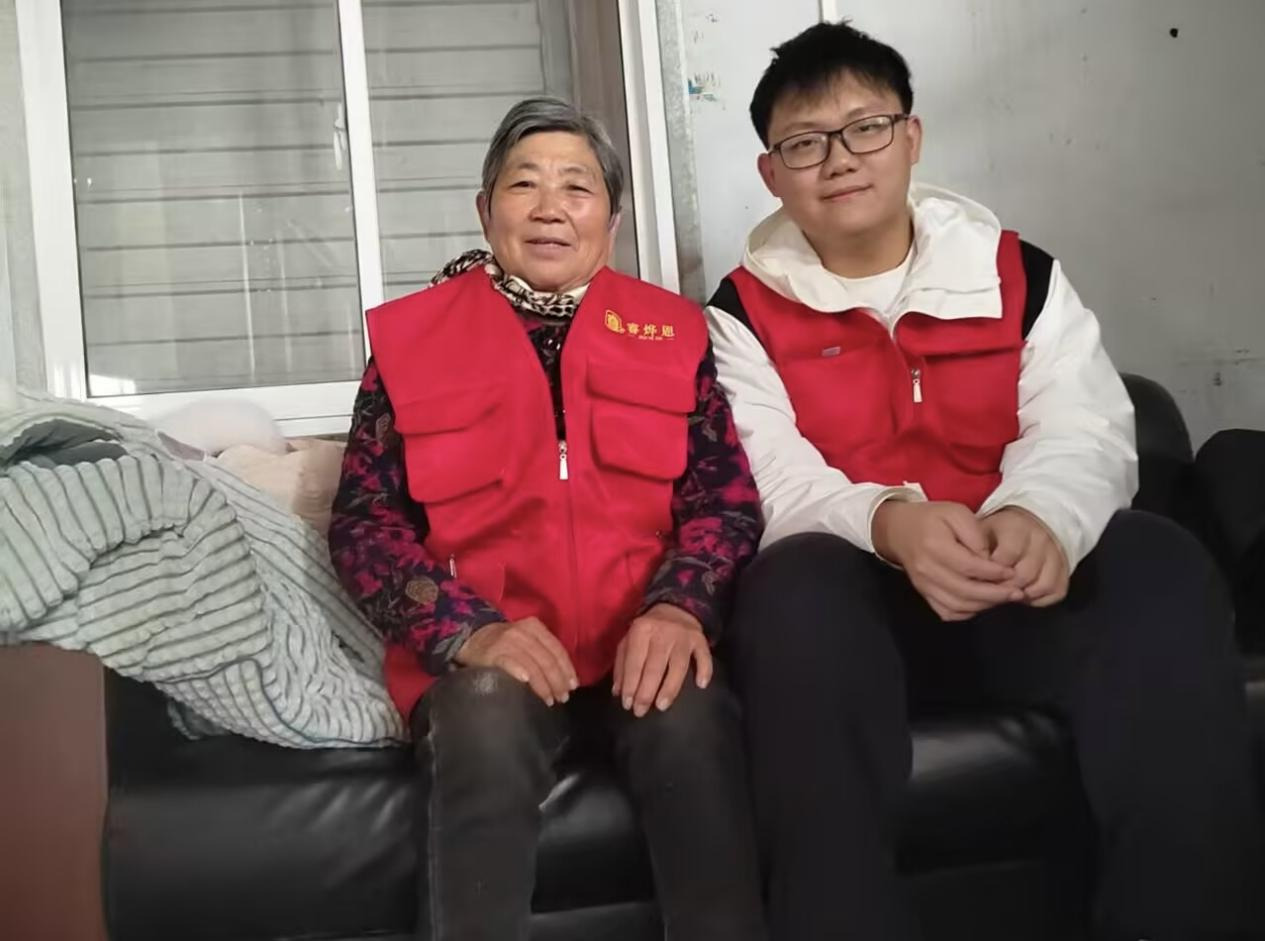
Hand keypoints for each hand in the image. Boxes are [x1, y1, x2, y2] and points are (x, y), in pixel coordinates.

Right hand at [454, 617, 577, 705]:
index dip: (567, 669)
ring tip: (549, 700)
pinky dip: (520, 672)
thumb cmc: (506, 644)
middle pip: (546, 659)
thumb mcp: (527, 640)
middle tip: (562, 698)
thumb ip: (543, 652)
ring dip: (543, 685)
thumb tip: (565, 679)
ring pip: (532, 665)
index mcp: (535, 627)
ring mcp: (507, 642)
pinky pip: (510, 663)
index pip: (557, 649)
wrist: (472, 637)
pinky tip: (526, 682)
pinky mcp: (493, 653)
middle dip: (557, 681)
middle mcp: (523, 632)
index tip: (572, 686)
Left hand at [612, 604, 711, 716]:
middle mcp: (663, 632)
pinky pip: (704, 656)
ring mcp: (683, 636)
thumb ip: (622, 664)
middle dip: (646, 692)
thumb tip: (618, 691)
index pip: (634, 662)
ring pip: (678, 665)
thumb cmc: (648, 630)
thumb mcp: (629, 640)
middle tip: (640, 711)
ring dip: (670, 687)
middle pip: (655, 666)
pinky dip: (704, 670)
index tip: (627, 704)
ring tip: (661, 706)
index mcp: (641, 630)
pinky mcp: (700, 639)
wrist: (675, 608)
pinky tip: (700, 685)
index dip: (630, 685)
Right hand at [872, 500, 1024, 620]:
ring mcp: (923, 585)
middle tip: (1016, 592)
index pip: (970, 567)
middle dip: (995, 595)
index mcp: (935, 546)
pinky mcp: (924, 594)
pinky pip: (947, 612)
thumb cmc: (930, 518)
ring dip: (984, 605)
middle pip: (965, 591)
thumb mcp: (956, 512)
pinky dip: (966, 612)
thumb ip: (975, 534)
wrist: (898, 530)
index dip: (994, 573)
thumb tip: (990, 560)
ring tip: (1003, 598)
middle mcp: (927, 570)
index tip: (1012, 572)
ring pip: (957, 606)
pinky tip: (981, 603)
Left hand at [981, 507, 1068, 606]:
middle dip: (1004, 587)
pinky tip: (1025, 594)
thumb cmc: (1001, 532)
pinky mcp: (1065, 570)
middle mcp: (1040, 540)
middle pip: (1024, 575)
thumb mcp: (984, 530)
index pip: (1005, 558)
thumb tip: (969, 571)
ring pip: (1041, 586)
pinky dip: (1039, 599)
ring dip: (1022, 594)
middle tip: (994, 588)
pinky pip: (1055, 592)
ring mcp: (1056, 554)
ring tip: (1008, 591)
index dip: (991, 572)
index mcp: (1016, 528)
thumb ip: (976, 548)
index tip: (982, 576)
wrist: (1033, 522)